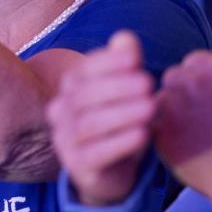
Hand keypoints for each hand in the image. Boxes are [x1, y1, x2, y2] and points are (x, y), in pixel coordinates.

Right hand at [46, 31, 157, 206]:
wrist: (112, 174)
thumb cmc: (120, 125)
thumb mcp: (127, 93)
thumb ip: (125, 65)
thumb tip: (125, 37)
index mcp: (69, 89)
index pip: (82, 71)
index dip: (107, 63)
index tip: (135, 60)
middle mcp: (60, 112)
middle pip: (84, 96)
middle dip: (118, 87)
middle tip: (149, 83)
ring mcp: (65, 141)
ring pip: (89, 124)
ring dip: (122, 113)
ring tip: (151, 108)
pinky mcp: (78, 167)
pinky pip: (95, 154)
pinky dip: (120, 142)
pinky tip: (143, 134)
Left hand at [152, 52, 211, 204]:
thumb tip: (201, 72)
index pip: (192, 61)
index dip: (195, 78)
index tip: (202, 95)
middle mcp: (192, 82)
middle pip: (173, 77)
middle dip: (179, 92)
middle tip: (193, 116)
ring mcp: (173, 105)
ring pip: (160, 100)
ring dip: (168, 112)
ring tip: (190, 133)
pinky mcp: (160, 129)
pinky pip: (153, 124)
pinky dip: (163, 133)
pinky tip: (182, 145)